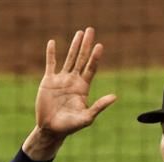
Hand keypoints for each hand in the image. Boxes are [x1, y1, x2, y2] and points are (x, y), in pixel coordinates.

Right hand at [24, 26, 116, 159]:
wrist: (51, 129)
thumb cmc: (70, 126)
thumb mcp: (87, 117)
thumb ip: (99, 106)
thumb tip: (115, 97)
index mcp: (83, 88)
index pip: (91, 68)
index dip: (95, 57)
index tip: (100, 45)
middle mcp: (73, 81)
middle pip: (81, 59)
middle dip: (86, 45)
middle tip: (91, 30)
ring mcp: (61, 80)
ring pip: (68, 58)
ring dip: (74, 46)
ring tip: (79, 33)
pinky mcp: (48, 81)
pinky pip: (50, 64)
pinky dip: (51, 54)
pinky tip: (52, 42)